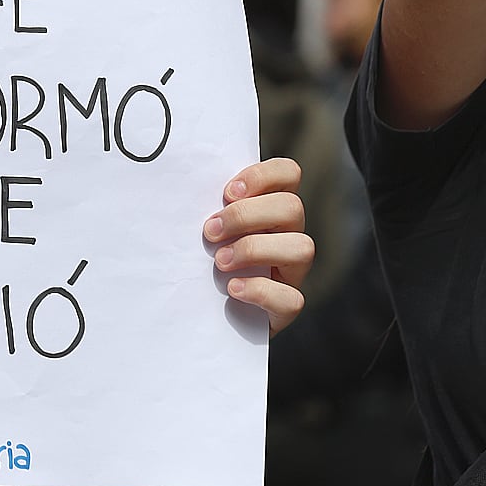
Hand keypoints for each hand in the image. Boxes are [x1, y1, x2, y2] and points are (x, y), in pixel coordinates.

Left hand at [203, 158, 312, 334]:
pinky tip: (232, 288)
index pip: (288, 173)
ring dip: (254, 249)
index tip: (228, 191)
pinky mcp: (285, 307)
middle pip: (292, 207)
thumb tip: (181, 185)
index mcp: (270, 208)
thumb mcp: (204, 227)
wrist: (200, 312)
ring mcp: (291, 272)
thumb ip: (206, 205)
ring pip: (303, 248)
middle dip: (246, 215)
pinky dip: (259, 291)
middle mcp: (287, 235)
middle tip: (210, 231)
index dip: (263, 175)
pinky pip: (292, 298)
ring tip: (219, 262)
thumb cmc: (199, 258)